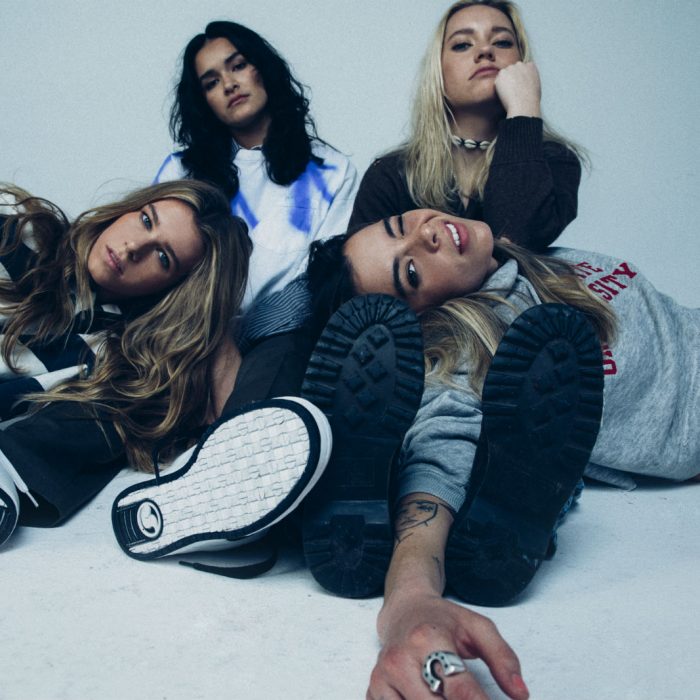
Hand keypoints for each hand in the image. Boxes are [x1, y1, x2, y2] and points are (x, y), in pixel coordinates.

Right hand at [367, 593, 528, 699]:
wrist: (403, 610)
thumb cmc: (443, 620)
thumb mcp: (478, 627)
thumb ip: (503, 658)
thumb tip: (521, 694)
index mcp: (428, 639)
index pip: (459, 690)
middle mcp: (400, 659)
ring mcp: (382, 678)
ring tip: (446, 693)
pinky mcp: (374, 691)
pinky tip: (425, 696)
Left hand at [494, 61, 541, 117]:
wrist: (524, 104)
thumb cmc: (531, 100)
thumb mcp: (536, 86)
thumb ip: (530, 80)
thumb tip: (525, 83)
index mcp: (530, 66)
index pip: (523, 68)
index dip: (519, 78)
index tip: (519, 86)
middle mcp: (520, 64)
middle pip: (512, 70)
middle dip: (511, 78)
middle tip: (512, 91)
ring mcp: (510, 68)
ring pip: (504, 75)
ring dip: (504, 82)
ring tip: (509, 94)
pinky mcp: (501, 74)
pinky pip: (497, 81)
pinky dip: (498, 88)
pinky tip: (505, 95)